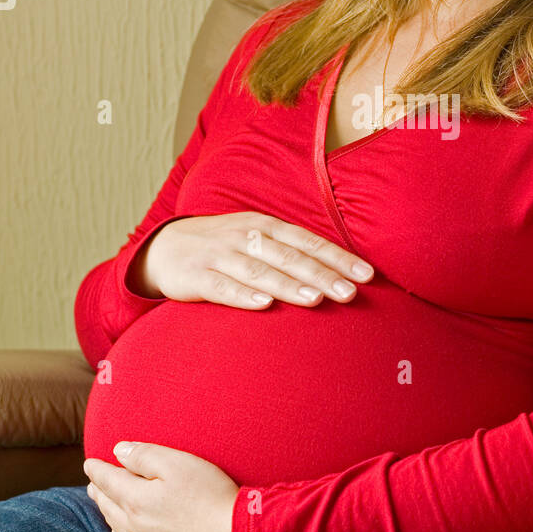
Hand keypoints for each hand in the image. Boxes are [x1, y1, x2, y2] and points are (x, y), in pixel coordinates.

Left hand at [83, 442, 239, 531]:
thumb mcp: (180, 464)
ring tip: (107, 508)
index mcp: (136, 500)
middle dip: (99, 492)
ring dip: (108, 517)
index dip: (97, 470)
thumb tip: (119, 451)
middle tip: (93, 484)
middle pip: (109, 507)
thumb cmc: (212, 498)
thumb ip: (146, 455)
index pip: (107, 481)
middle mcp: (135, 528)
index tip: (89, 463)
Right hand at [126, 211, 374, 309]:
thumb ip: (292, 252)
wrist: (164, 248)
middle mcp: (246, 237)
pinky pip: (223, 287)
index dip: (338, 258)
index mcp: (266, 226)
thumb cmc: (226, 248)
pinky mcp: (197, 276)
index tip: (368, 275)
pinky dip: (244, 295)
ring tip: (316, 300)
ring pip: (260, 271)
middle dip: (322, 275)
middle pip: (290, 257)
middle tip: (351, 293)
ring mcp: (220, 255)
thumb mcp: (257, 239)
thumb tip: (340, 272)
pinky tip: (265, 305)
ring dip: (289, 286)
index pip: (309, 241)